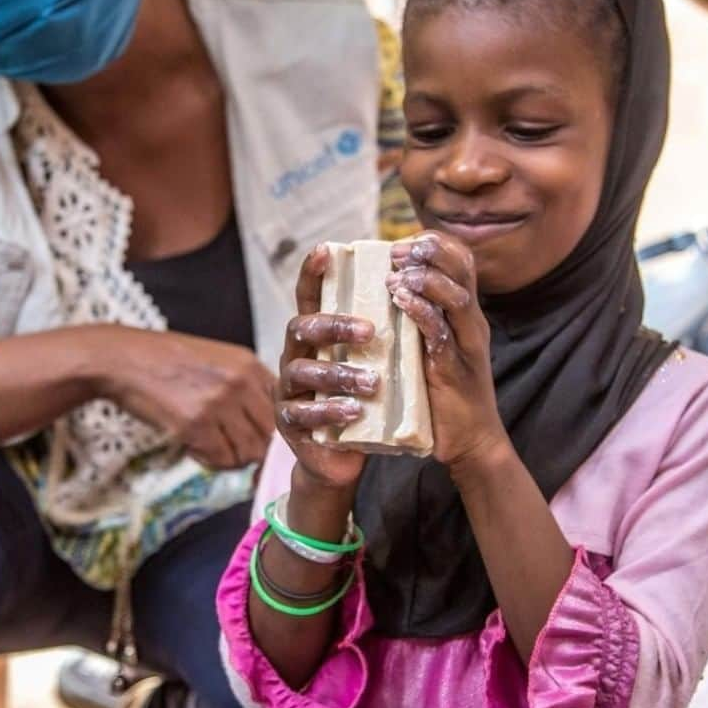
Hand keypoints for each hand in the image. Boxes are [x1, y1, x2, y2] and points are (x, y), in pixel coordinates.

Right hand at [96, 328, 275, 469]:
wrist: (122, 359)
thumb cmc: (167, 361)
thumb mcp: (219, 360)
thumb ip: (248, 386)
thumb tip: (270, 429)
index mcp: (250, 364)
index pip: (283, 410)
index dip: (271, 430)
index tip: (254, 437)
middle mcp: (240, 382)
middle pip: (269, 436)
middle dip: (250, 447)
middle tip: (227, 445)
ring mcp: (219, 403)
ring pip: (248, 452)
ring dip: (230, 457)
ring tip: (208, 444)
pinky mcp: (196, 424)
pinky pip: (221, 460)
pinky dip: (209, 461)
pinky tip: (192, 446)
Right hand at [275, 245, 378, 488]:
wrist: (342, 458)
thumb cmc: (363, 402)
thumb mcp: (374, 365)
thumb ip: (384, 336)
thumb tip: (418, 294)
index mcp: (316, 336)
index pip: (310, 297)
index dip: (313, 272)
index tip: (327, 249)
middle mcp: (296, 355)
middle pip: (302, 327)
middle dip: (335, 326)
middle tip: (370, 331)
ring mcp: (288, 389)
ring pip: (304, 371)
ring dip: (339, 374)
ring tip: (373, 382)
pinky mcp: (289, 422)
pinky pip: (303, 412)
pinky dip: (329, 410)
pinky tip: (354, 411)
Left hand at [387, 233, 510, 476]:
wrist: (471, 442)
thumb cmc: (443, 393)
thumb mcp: (431, 347)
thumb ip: (418, 320)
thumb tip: (384, 293)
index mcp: (466, 314)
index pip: (462, 262)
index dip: (436, 245)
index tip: (404, 242)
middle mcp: (471, 323)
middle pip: (462, 270)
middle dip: (430, 253)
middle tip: (396, 251)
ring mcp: (467, 345)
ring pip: (456, 297)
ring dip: (425, 279)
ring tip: (396, 273)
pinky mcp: (457, 369)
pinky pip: (442, 333)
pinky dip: (421, 312)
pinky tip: (400, 301)